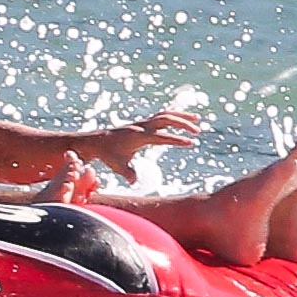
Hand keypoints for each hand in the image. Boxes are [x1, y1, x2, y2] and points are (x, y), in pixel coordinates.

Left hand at [79, 110, 199, 179]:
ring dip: (181, 116)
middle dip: (183, 123)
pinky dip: (174, 116)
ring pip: (165, 114)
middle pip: (166, 119)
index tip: (191, 143)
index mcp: (139, 136)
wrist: (98, 141)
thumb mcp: (117, 165)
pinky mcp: (143, 123)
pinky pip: (161, 116)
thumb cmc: (108, 154)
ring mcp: (143, 123)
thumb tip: (134, 181)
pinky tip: (184, 119)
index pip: (162, 137)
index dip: (177, 140)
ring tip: (197, 119)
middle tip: (198, 131)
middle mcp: (142, 126)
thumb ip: (127, 172)